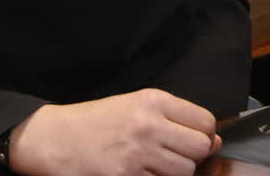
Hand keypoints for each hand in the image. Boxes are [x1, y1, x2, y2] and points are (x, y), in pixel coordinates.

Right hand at [9, 88, 219, 175]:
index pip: (205, 121)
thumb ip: (172, 118)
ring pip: (186, 172)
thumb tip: (213, 139)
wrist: (56, 138)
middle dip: (194, 156)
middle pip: (201, 148)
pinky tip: (140, 173)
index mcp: (152, 100)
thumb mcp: (133, 105)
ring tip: (155, 165)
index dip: (204, 134)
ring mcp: (139, 153)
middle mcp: (149, 124)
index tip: (193, 140)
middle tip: (175, 155)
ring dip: (176, 173)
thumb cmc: (95, 122)